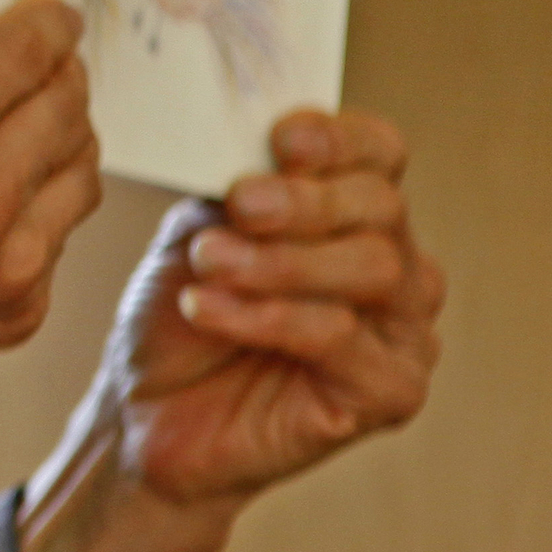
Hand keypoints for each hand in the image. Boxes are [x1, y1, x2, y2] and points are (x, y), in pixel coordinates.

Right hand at [0, 0, 100, 551]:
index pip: (32, 48)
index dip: (46, 24)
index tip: (46, 18)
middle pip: (69, 106)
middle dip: (56, 77)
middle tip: (38, 66)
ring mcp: (10, 263)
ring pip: (80, 171)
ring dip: (57, 142)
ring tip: (21, 132)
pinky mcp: (19, 312)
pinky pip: (55, 235)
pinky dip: (36, 208)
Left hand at [21, 110, 441, 551]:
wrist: (147, 414)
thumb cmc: (180, 318)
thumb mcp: (198, 233)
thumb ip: (235, 193)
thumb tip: (256, 154)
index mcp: (356, 216)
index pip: (380, 155)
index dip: (341, 139)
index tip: (282, 138)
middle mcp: (398, 269)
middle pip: (383, 207)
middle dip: (305, 200)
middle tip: (240, 203)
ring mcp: (403, 334)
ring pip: (377, 270)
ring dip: (282, 261)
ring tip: (209, 261)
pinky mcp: (390, 394)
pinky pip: (341, 339)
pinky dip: (268, 317)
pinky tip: (209, 309)